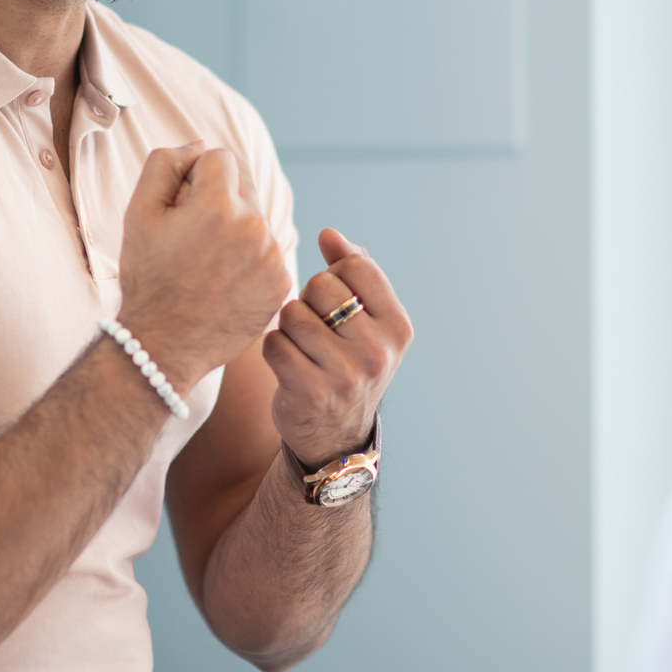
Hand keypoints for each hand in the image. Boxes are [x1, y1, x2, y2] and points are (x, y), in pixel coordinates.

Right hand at [117, 144, 292, 389]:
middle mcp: (254, 227)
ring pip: (256, 218)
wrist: (163, 344)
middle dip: (217, 198)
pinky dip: (249, 258)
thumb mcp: (139, 212)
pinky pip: (268, 251)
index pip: (219, 157)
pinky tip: (223, 281)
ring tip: (205, 263)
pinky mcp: (281, 282)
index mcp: (219, 204)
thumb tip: (200, 145)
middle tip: (190, 236)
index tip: (179, 208)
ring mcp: (272, 257)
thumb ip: (167, 163)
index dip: (193, 177)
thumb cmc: (147, 277)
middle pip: (242, 184)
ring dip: (235, 228)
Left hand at [263, 229, 412, 467]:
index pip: (356, 266)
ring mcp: (346, 375)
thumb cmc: (347, 362)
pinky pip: (274, 344)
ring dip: (288, 326)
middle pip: (321, 285)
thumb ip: (353, 271)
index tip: (334, 300)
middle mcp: (378, 352)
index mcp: (397, 327)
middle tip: (314, 326)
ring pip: (293, 313)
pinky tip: (287, 365)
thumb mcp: (366, 320)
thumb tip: (328, 234)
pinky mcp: (309, 392)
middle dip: (308, 299)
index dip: (334, 274)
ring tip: (301, 347)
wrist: (335, 437)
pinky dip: (274, 350)